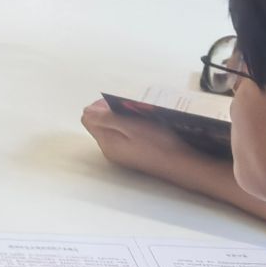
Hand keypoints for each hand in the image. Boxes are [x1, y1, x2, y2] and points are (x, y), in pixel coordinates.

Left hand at [80, 99, 195, 181]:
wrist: (179, 164)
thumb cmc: (157, 143)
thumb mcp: (130, 126)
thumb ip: (106, 119)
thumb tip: (86, 112)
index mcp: (106, 142)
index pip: (88, 119)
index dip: (98, 106)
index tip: (114, 101)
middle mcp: (109, 150)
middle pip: (99, 124)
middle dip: (108, 112)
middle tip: (127, 106)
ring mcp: (120, 154)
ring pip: (111, 130)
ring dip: (119, 119)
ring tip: (136, 113)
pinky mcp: (131, 155)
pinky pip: (122, 137)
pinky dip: (127, 127)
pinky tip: (142, 125)